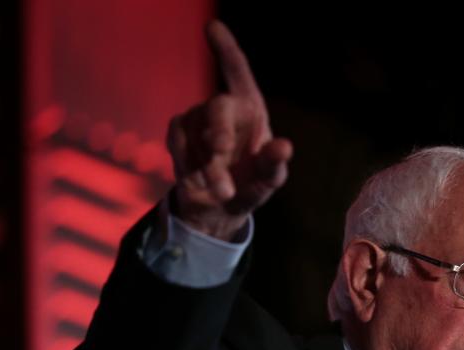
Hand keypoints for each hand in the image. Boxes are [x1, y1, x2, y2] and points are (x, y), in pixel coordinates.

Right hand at [166, 20, 292, 239]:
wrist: (220, 209)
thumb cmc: (251, 184)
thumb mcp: (269, 180)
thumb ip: (275, 164)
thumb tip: (285, 146)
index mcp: (250, 108)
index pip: (237, 72)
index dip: (225, 48)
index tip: (211, 26)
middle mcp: (222, 108)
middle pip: (217, 107)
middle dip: (219, 130)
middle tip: (222, 151)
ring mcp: (197, 119)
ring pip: (196, 136)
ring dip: (208, 167)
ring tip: (223, 191)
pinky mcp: (178, 134)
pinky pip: (179, 144)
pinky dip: (190, 166)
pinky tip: (200, 182)